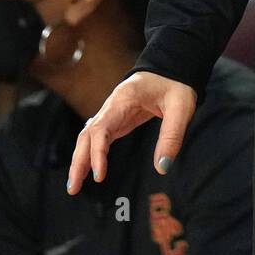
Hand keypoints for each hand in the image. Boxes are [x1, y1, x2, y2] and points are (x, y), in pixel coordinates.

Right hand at [66, 73, 196, 194]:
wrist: (172, 65)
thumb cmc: (176, 83)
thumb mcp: (181, 107)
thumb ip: (172, 136)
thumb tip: (162, 168)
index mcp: (124, 99)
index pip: (101, 128)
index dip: (97, 153)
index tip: (99, 176)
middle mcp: (112, 106)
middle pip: (87, 135)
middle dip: (78, 161)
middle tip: (73, 189)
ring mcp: (113, 112)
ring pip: (89, 137)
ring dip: (80, 160)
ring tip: (74, 186)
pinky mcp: (118, 119)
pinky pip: (99, 137)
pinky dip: (91, 154)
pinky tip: (88, 170)